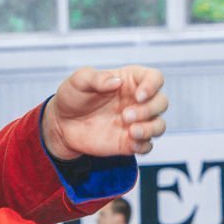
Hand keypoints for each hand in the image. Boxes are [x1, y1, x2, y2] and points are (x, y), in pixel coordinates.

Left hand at [44, 65, 168, 159]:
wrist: (61, 124)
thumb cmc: (72, 96)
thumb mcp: (79, 81)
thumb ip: (96, 78)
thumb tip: (117, 83)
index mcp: (130, 81)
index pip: (155, 78)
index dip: (153, 85)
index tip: (139, 95)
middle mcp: (137, 101)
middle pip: (161, 102)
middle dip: (149, 110)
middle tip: (125, 115)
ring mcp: (135, 122)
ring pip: (159, 125)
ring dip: (150, 128)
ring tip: (131, 131)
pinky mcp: (129, 142)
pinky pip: (147, 146)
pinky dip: (144, 145)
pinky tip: (131, 143)